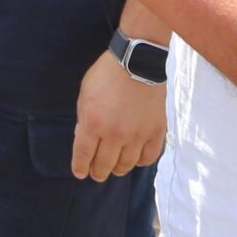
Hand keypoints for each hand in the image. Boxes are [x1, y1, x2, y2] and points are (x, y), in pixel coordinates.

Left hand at [71, 49, 165, 179]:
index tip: (80, 173)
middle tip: (96, 174)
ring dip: (118, 169)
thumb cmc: (106, 75)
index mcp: (93, 124)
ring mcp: (137, 135)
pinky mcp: (156, 132)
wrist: (137, 62)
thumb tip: (84, 140)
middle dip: (97, 172)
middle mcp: (115, 134)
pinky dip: (140, 162)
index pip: (84, 155)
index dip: (80, 167)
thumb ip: (84, 120)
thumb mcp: (84, 95)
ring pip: (126, 165)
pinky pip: (148, 157)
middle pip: (104, 165)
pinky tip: (135, 159)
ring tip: (115, 168)